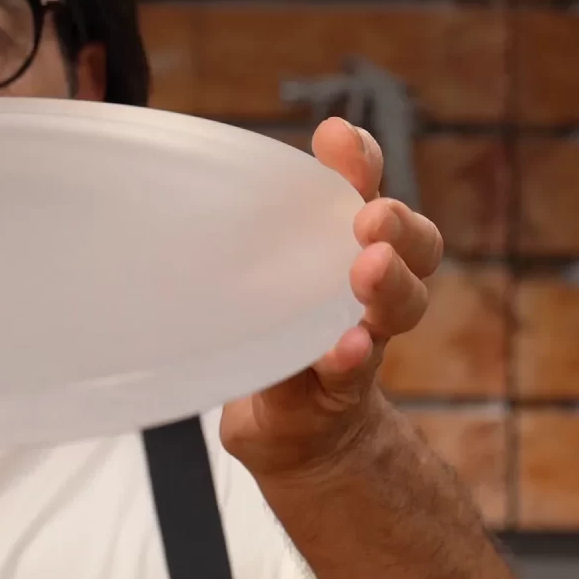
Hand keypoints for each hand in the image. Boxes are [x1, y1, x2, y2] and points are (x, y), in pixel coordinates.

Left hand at [220, 118, 445, 483]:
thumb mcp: (252, 294)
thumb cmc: (273, 349)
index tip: (337, 137)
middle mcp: (367, 291)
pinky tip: (346, 347)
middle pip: (410, 245)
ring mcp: (365, 341)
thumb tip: (169, 191)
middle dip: (397, 223)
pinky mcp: (344, 393)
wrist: (304, 440)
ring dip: (388, 284)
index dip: (360, 162)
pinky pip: (355, 373)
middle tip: (372, 215)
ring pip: (400, 307)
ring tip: (368, 268)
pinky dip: (350, 358)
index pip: (364, 192)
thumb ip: (238, 251)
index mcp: (341, 251)